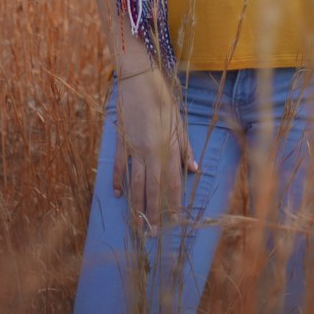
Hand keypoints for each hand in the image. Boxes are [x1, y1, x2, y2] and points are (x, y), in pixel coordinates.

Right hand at [113, 66, 198, 228]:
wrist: (138, 80)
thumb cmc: (162, 99)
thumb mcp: (180, 121)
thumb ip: (186, 148)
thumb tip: (194, 169)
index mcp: (169, 148)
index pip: (173, 183)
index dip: (174, 204)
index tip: (174, 222)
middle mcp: (152, 152)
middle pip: (153, 189)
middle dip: (154, 212)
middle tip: (153, 233)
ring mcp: (134, 148)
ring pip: (135, 183)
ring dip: (136, 205)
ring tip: (136, 223)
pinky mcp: (121, 142)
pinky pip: (120, 167)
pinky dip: (119, 181)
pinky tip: (118, 195)